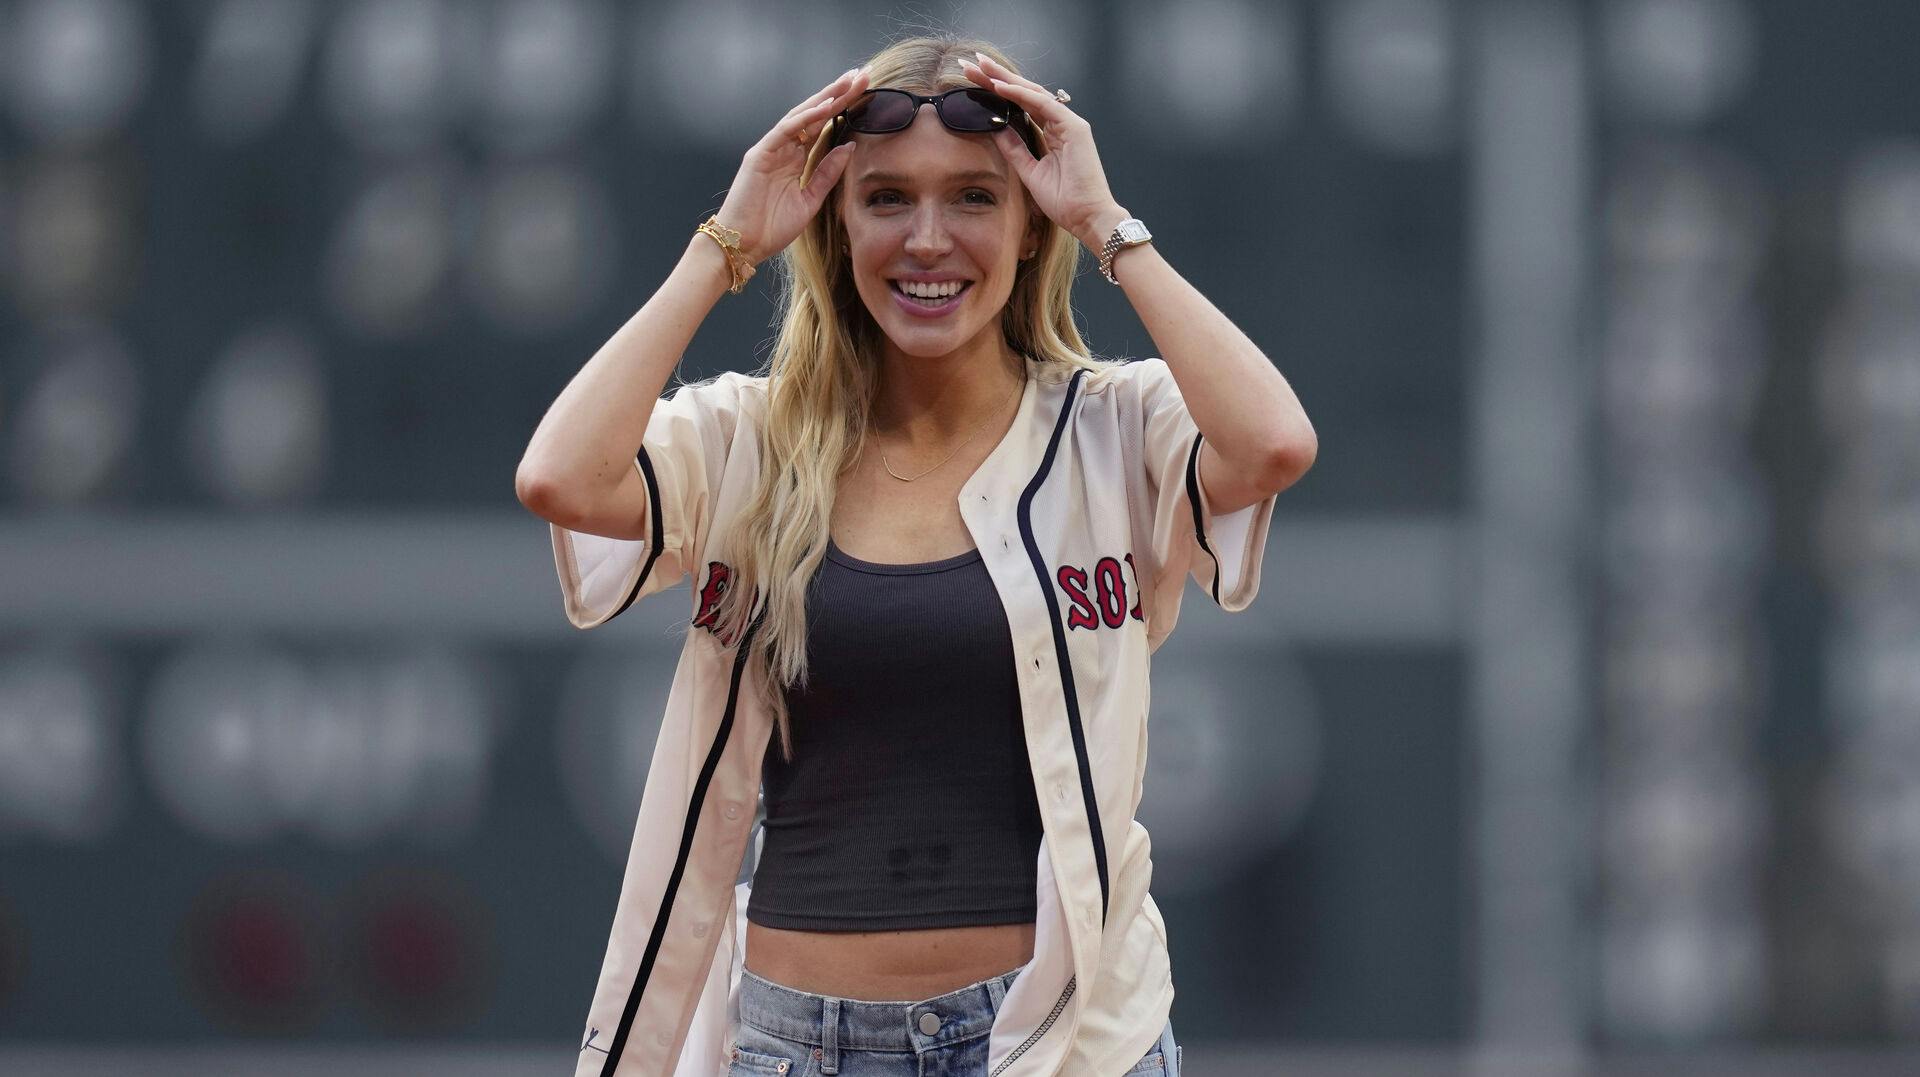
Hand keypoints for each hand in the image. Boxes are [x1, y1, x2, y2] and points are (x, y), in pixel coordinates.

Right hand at [714, 67, 871, 264]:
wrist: (743, 245)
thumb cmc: (772, 227)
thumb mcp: (810, 200)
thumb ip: (828, 174)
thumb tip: (850, 147)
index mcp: (796, 159)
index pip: (823, 127)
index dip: (844, 109)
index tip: (866, 93)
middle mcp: (784, 149)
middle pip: (815, 114)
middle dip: (838, 94)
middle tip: (862, 74)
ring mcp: (771, 149)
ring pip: (801, 116)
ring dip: (825, 98)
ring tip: (847, 82)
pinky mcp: (759, 154)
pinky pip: (785, 130)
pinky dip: (805, 117)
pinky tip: (824, 106)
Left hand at [958, 52, 1124, 251]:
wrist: (1087, 218)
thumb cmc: (1064, 201)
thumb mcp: (1029, 172)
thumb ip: (1014, 149)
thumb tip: (996, 128)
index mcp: (1053, 134)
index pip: (1022, 106)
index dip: (998, 92)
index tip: (974, 81)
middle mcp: (1061, 124)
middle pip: (1024, 94)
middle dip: (997, 77)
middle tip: (972, 63)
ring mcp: (1069, 123)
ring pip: (1032, 93)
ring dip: (1004, 78)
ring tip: (979, 67)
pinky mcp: (1074, 127)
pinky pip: (1042, 104)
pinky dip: (1019, 94)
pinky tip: (999, 86)